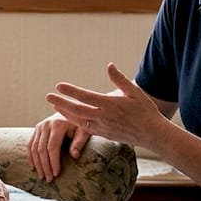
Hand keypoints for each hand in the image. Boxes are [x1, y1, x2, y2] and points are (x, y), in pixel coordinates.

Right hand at [27, 112, 89, 181]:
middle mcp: (46, 124)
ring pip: (34, 148)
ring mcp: (40, 126)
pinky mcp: (36, 129)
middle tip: (49, 179)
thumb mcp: (84, 131)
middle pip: (41, 149)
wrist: (72, 111)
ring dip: (37, 164)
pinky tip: (33, 168)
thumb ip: (79, 142)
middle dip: (45, 166)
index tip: (56, 174)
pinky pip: (30, 145)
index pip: (52, 147)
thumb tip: (74, 156)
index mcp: (58, 124)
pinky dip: (31, 157)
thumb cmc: (80, 123)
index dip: (53, 161)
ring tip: (42, 176)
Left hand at [46, 62, 164, 146]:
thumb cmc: (145, 110)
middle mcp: (103, 117)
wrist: (152, 134)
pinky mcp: (103, 134)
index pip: (85, 96)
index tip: (59, 85)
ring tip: (55, 107)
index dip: (71, 91)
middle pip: (77, 110)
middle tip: (48, 97)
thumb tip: (109, 65)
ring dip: (65, 113)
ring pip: (78, 121)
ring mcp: (102, 127)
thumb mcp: (134, 92)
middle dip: (61, 103)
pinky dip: (75, 123)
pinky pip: (85, 129)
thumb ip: (120, 79)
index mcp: (110, 104)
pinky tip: (69, 119)